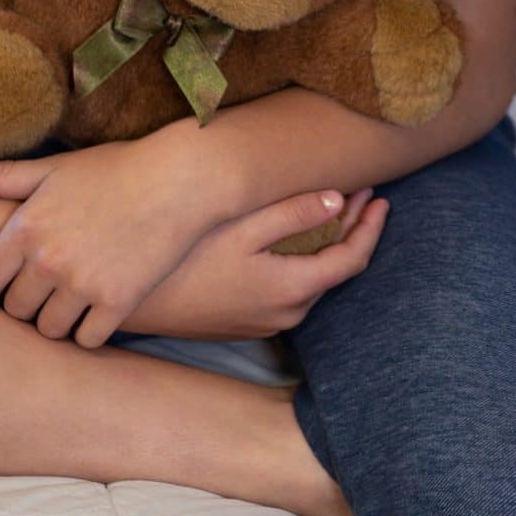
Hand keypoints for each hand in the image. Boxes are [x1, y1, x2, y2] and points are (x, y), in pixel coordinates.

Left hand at [0, 136, 238, 348]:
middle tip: (47, 295)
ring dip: (58, 322)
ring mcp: (82, 284)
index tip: (11, 285)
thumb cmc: (117, 169)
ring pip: (49, 330)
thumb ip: (5, 177)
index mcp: (26, 228)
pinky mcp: (117, 302)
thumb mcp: (57, 167)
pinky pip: (87, 339)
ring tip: (72, 306)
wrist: (180, 180)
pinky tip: (100, 312)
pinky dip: (91, 331)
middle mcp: (48, 260)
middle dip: (27, 305)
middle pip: (15, 311)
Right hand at [120, 187, 390, 340]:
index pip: (352, 260)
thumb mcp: (241, 227)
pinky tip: (294, 237)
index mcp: (292, 290)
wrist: (133, 301)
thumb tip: (340, 198)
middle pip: (334, 269)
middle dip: (351, 229)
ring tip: (334, 206)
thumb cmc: (184, 259)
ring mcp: (265, 323)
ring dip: (326, 244)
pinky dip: (302, 260)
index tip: (382, 198)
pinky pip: (289, 290)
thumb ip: (294, 214)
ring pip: (312, 280)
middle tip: (361, 192)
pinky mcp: (245, 322)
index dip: (372, 227)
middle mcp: (286, 314)